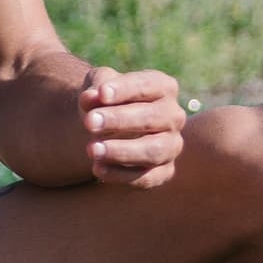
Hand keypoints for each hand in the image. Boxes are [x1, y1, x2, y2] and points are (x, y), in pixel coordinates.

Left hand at [79, 66, 185, 188]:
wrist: (107, 128)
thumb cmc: (107, 100)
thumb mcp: (98, 85)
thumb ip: (96, 85)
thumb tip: (90, 98)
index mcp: (163, 87)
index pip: (148, 85)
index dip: (125, 89)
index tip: (101, 93)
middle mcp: (173, 116)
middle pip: (152, 117)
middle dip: (119, 120)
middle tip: (89, 122)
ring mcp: (172, 145)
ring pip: (153, 150)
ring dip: (121, 151)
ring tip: (92, 149)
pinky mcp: (165, 171)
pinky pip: (148, 177)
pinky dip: (121, 175)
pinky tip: (98, 169)